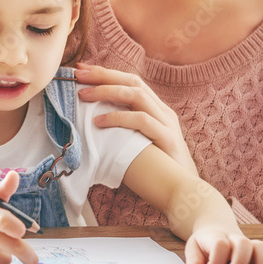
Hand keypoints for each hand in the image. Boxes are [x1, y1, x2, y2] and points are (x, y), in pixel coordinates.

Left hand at [75, 64, 195, 175]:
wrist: (185, 194)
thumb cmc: (154, 171)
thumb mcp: (135, 143)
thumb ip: (120, 130)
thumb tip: (89, 121)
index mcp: (156, 110)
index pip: (130, 81)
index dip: (106, 73)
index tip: (81, 69)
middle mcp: (163, 112)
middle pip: (133, 81)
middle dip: (103, 75)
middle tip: (78, 75)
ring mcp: (167, 124)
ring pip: (137, 95)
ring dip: (107, 92)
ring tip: (83, 95)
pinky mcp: (168, 140)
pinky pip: (142, 121)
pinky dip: (118, 118)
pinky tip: (99, 122)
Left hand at [185, 228, 262, 263]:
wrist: (217, 228)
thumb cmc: (205, 244)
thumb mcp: (194, 248)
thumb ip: (194, 261)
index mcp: (217, 237)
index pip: (220, 244)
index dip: (215, 261)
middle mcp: (236, 239)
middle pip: (243, 244)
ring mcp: (250, 245)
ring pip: (262, 247)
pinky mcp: (262, 252)